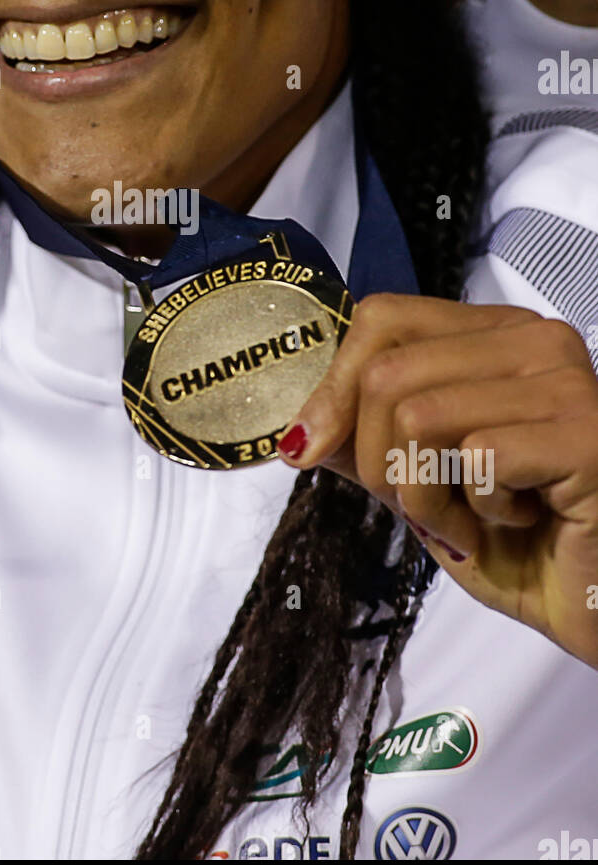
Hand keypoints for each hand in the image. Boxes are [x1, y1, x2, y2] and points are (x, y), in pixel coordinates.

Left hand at [278, 294, 597, 669]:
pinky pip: (476, 457)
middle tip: (426, 508)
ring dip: (425, 495)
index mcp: (498, 334)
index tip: (312, 448)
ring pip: (419, 414)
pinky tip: (521, 522)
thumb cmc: (524, 546)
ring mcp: (567, 381)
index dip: (333, 387)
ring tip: (475, 521)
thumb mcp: (422, 485)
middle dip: (379, 460)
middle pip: (387, 371)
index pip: (383, 317)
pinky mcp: (587, 434)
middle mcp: (537, 340)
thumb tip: (296, 428)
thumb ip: (366, 442)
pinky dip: (474, 511)